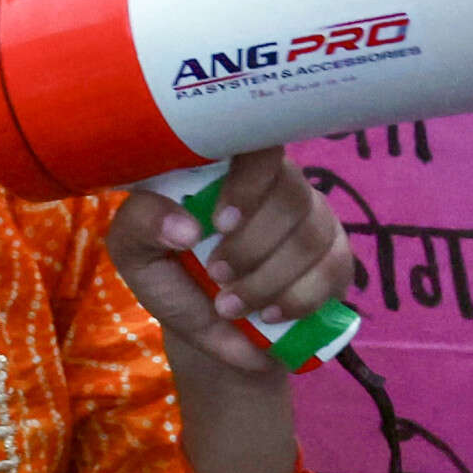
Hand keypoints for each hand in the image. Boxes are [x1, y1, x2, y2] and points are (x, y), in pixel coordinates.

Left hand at [107, 146, 361, 377]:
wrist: (209, 328)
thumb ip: (143, 224)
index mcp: (231, 167)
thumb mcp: (137, 251)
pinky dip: (299, 298)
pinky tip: (270, 314)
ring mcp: (314, 218)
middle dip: (251, 247)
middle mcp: (279, 183)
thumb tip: (185, 227)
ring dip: (269, 279)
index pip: (259, 145)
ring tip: (232, 306)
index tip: (221, 222)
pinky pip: (334, 268)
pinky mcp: (336, 257)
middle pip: (290, 195)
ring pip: (311, 235)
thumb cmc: (170, 274)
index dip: (249, 180)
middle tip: (216, 277)